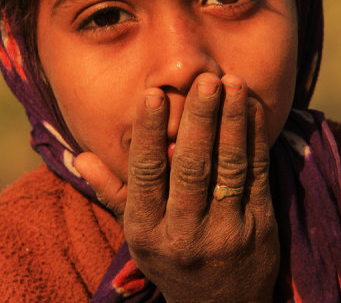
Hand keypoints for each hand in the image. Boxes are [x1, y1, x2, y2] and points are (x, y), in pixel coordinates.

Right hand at [77, 73, 278, 301]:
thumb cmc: (173, 260)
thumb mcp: (137, 236)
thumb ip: (113, 193)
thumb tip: (80, 157)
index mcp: (148, 232)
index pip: (146, 173)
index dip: (149, 132)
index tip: (153, 94)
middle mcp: (185, 234)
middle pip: (192, 167)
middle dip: (200, 119)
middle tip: (204, 80)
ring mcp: (227, 232)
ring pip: (229, 167)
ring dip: (232, 122)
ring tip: (233, 83)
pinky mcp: (261, 228)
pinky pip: (258, 176)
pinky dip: (255, 140)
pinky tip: (253, 110)